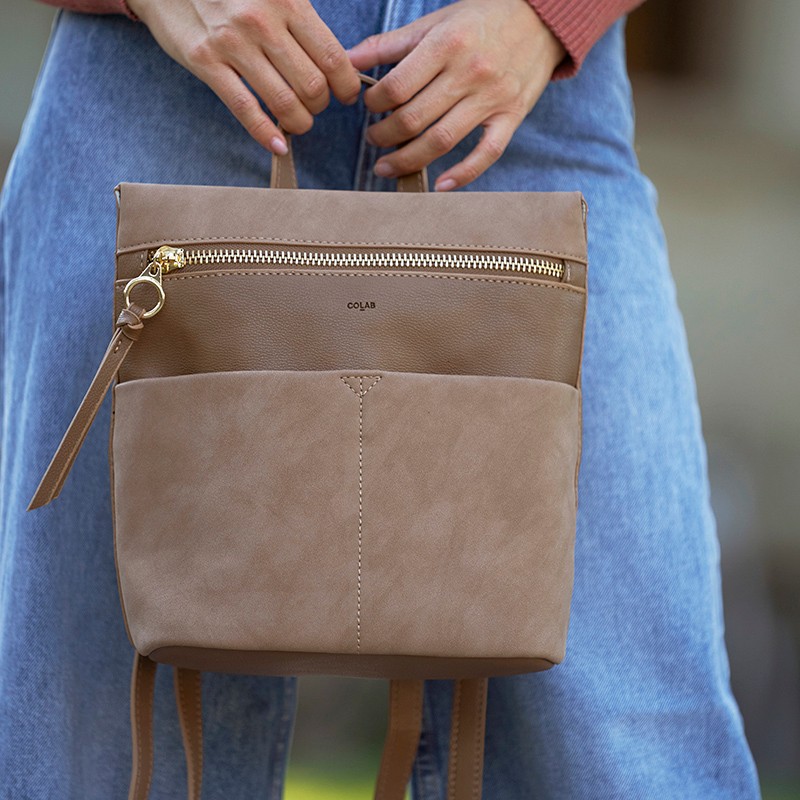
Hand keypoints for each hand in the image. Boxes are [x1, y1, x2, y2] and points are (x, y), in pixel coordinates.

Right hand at [127, 0, 361, 154]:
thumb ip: (302, 23)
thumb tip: (337, 63)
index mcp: (287, 1)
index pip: (333, 58)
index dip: (346, 86)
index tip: (346, 95)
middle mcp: (262, 22)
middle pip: (312, 86)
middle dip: (321, 107)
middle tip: (315, 106)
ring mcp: (232, 43)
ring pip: (283, 103)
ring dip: (298, 123)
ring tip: (297, 122)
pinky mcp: (205, 61)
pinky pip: (244, 109)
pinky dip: (266, 135)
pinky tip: (278, 145)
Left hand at [346, 0, 565, 189]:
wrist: (541, 20)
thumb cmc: (482, 20)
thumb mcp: (436, 22)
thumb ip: (392, 43)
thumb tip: (350, 60)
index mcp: (447, 44)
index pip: (397, 86)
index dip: (374, 102)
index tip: (369, 107)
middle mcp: (470, 72)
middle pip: (414, 118)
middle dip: (384, 136)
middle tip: (373, 139)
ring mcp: (492, 98)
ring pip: (442, 141)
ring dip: (408, 160)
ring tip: (386, 166)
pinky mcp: (511, 117)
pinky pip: (486, 154)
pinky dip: (463, 174)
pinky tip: (440, 185)